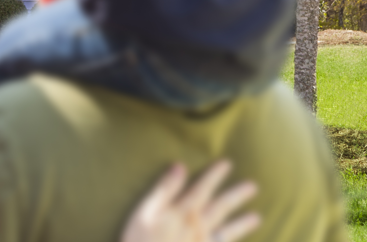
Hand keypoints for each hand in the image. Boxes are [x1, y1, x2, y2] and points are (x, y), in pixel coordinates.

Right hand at [121, 160, 259, 241]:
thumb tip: (180, 166)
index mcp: (184, 212)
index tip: (228, 164)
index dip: (215, 176)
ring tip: (256, 217)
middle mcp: (199, 227)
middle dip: (236, 196)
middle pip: (221, 208)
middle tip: (253, 186)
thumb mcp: (146, 211)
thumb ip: (164, 189)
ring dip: (242, 224)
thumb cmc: (141, 241)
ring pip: (227, 231)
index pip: (202, 189)